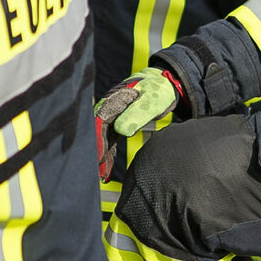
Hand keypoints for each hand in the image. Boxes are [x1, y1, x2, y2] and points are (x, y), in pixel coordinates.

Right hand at [94, 67, 181, 181]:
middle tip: (96, 171)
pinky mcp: (117, 123)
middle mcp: (109, 107)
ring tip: (100, 175)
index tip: (98, 156)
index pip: (100, 121)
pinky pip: (110, 140)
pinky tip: (106, 169)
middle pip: (97, 130)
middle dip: (96, 151)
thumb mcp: (151, 102)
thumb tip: (120, 130)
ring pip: (102, 137)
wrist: (165, 86)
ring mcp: (112, 115)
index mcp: (115, 99)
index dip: (98, 139)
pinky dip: (108, 154)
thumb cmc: (158, 91)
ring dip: (100, 155)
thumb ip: (136, 114)